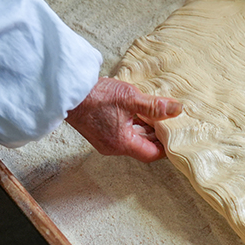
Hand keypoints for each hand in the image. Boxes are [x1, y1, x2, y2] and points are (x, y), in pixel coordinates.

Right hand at [66, 78, 181, 162]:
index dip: (166, 146)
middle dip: (158, 135)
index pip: (151, 154)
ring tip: (158, 115)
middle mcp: (113, 147)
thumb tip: (177, 109)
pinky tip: (141, 112)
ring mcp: (106, 140)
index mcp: (122, 144)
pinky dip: (134, 125)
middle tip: (171, 123)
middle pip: (143, 147)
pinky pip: (123, 133)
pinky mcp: (100, 132)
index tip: (176, 135)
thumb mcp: (130, 98)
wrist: (67, 90)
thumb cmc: (95, 95)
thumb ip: (155, 106)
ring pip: (134, 139)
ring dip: (146, 128)